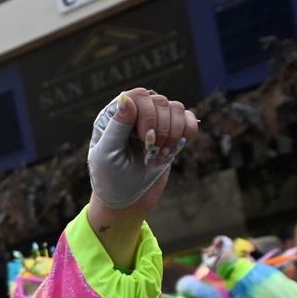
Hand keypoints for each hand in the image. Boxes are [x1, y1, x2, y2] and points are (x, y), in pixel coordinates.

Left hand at [88, 87, 198, 215]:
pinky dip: (188, 132)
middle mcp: (134, 114)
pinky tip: (176, 148)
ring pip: (176, 108)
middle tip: (151, 153)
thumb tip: (126, 98)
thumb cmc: (110, 180)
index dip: (147, 114)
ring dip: (173, 134)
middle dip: (161, 129)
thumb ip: (117, 126)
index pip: (137, 95)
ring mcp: (154, 123)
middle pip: (159, 101)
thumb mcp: (107, 155)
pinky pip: (189, 118)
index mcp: (114, 116)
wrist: (127, 202)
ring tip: (160, 155)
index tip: (146, 139)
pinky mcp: (171, 133)